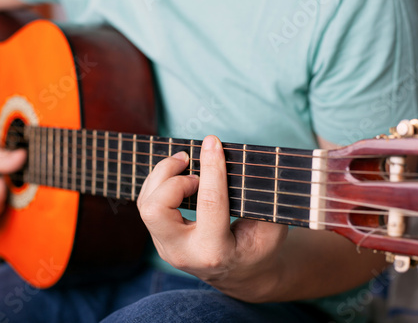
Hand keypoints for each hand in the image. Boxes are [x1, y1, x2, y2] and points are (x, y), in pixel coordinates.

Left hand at [137, 135, 288, 301]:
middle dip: (170, 178)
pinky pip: (146, 206)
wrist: (241, 275)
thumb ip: (257, 198)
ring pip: (146, 206)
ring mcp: (167, 248)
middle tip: (190, 161)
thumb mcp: (271, 227)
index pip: (210, 203)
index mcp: (216, 252)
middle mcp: (184, 253)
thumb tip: (240, 161)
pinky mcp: (160, 240)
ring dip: (161, 176)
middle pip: (156, 210)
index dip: (212, 168)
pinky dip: (157, 183)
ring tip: (184, 161)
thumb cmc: (259, 247)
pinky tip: (176, 174)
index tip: (213, 142)